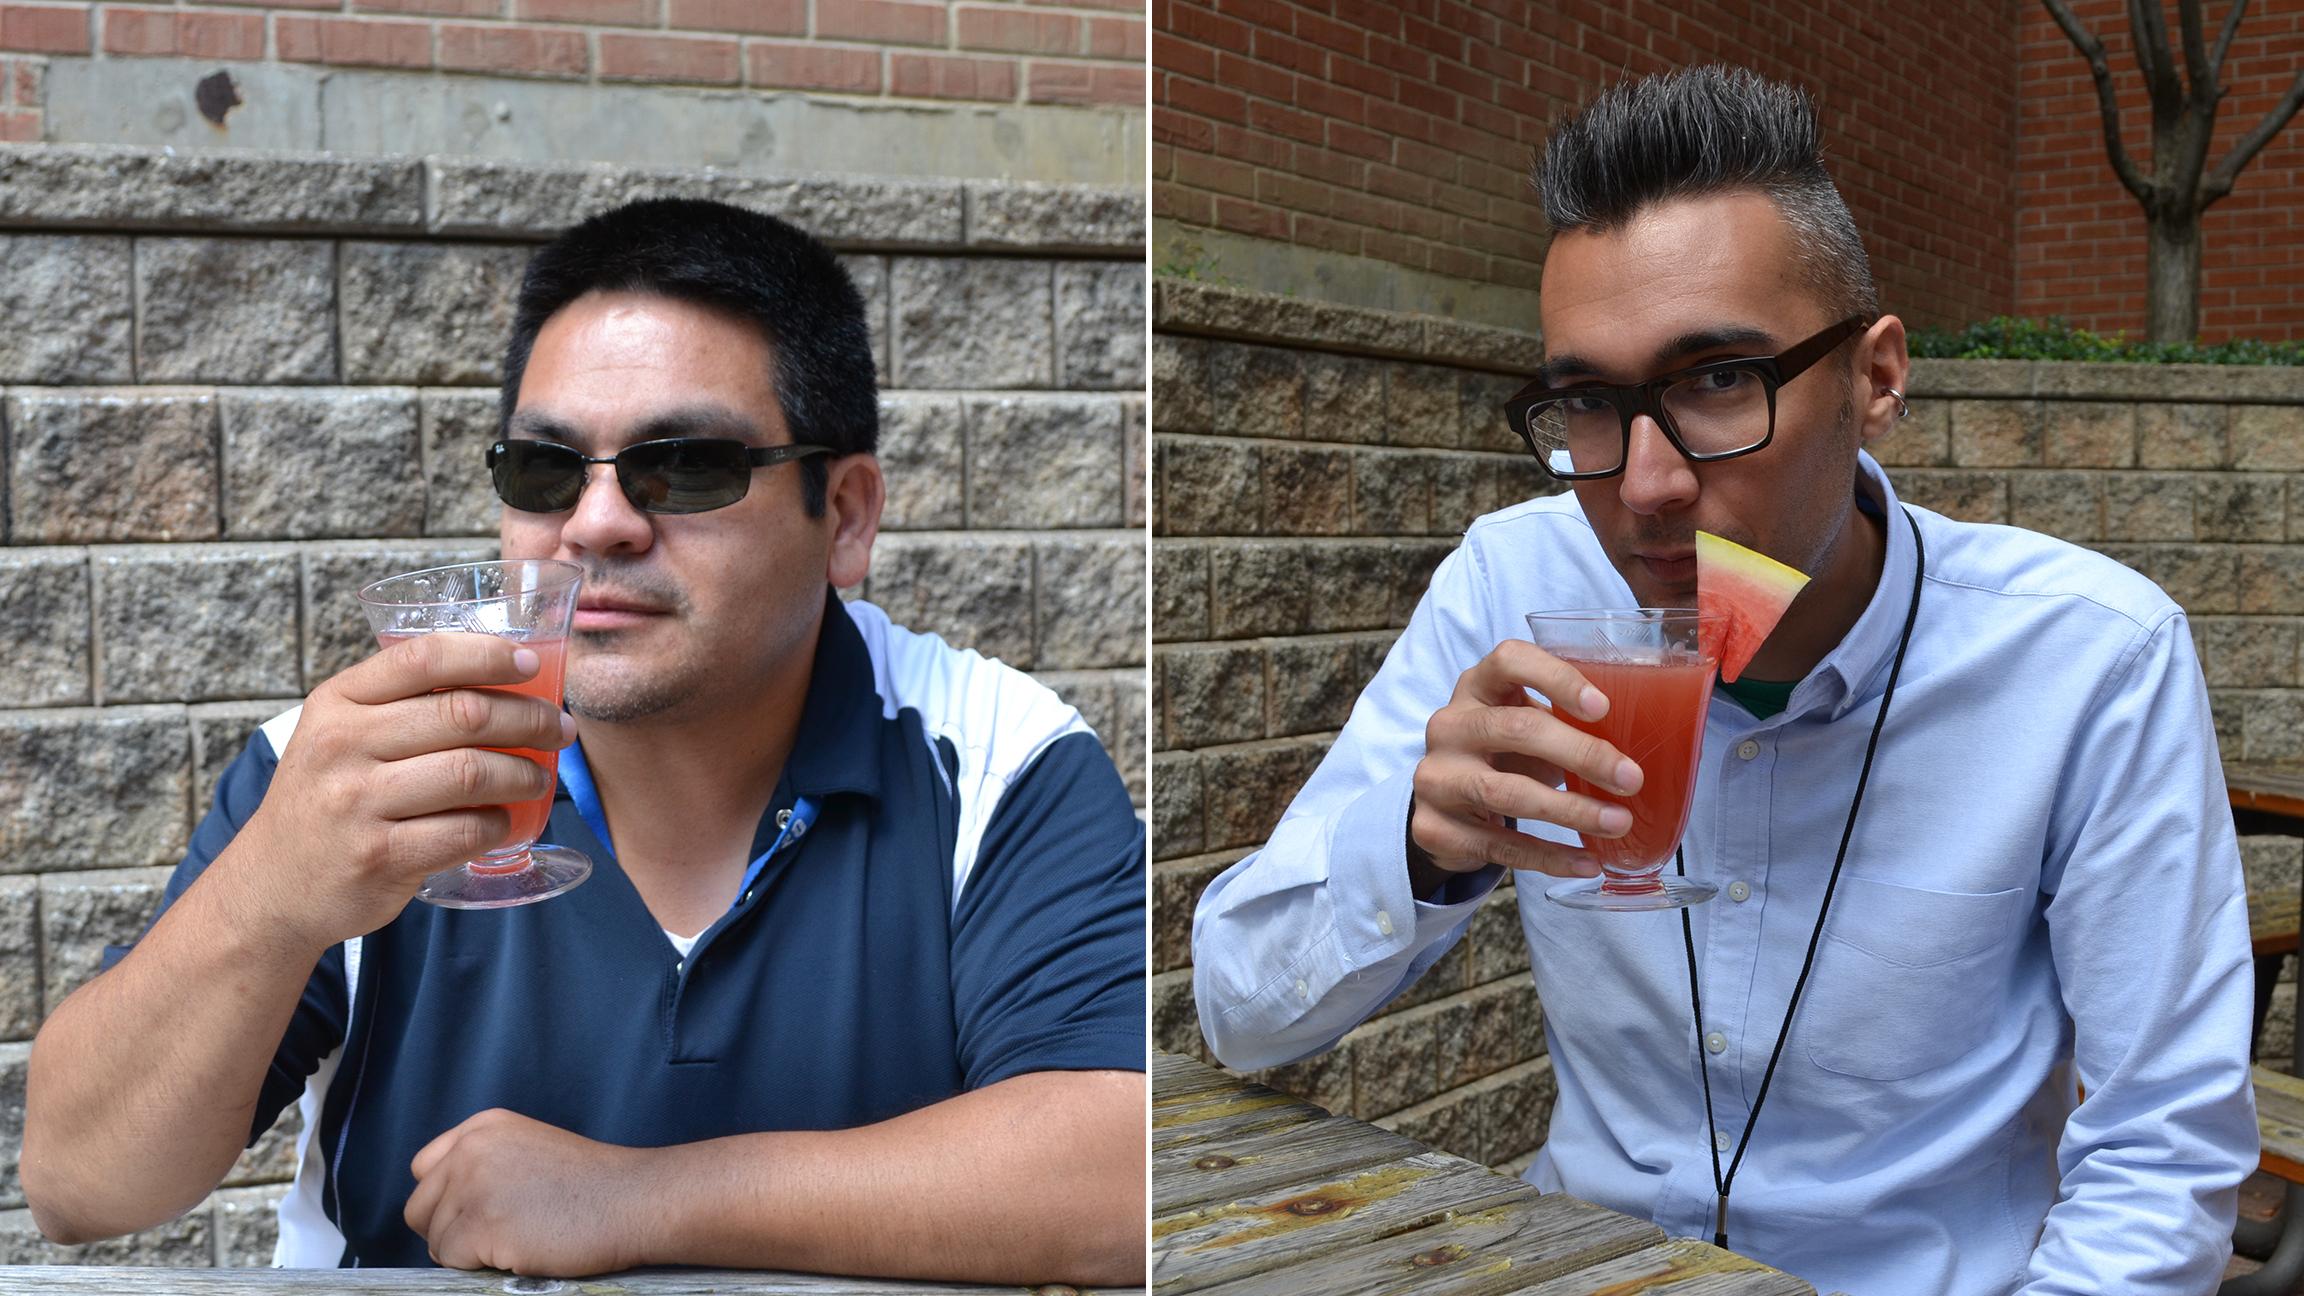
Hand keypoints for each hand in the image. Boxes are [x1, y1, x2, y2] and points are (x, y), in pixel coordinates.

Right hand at [225, 633, 576, 952]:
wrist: (271, 885)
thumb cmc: (327, 796)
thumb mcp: (340, 734)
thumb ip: (402, 704)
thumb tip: (504, 679)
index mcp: (338, 701)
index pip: (424, 658)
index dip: (488, 655)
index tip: (531, 664)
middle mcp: (342, 745)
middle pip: (463, 714)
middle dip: (528, 719)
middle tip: (559, 729)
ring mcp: (356, 802)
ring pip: (471, 772)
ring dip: (523, 774)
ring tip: (539, 777)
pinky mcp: (378, 856)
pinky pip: (463, 830)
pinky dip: (498, 824)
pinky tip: (505, 820)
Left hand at [404, 1108, 658, 1275]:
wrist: (632, 1200)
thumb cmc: (593, 1185)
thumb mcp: (530, 1149)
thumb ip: (484, 1163)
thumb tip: (444, 1207)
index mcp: (483, 1127)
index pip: (424, 1169)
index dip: (445, 1199)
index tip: (475, 1211)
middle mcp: (470, 1150)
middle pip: (419, 1208)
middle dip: (449, 1229)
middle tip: (495, 1235)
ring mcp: (473, 1187)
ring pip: (434, 1239)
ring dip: (467, 1252)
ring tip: (517, 1239)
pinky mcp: (480, 1225)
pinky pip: (451, 1261)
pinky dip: (480, 1266)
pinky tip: (520, 1251)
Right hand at [1409, 640, 1642, 887]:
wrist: (1443, 804)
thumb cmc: (1501, 753)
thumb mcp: (1524, 726)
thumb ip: (1565, 725)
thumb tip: (1638, 751)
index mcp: (1476, 687)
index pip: (1509, 661)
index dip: (1556, 679)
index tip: (1602, 707)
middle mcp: (1449, 726)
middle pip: (1515, 729)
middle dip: (1581, 753)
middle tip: (1630, 778)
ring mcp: (1437, 777)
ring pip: (1506, 792)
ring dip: (1571, 810)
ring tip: (1617, 822)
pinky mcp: (1435, 827)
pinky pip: (1500, 845)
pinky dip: (1549, 856)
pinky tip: (1586, 862)